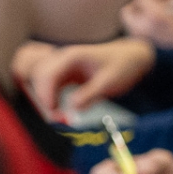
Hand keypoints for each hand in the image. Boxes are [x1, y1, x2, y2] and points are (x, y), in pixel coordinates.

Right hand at [14, 38, 154, 119]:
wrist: (132, 57)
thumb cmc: (122, 66)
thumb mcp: (109, 82)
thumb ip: (91, 94)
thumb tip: (73, 107)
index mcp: (73, 57)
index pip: (49, 73)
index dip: (45, 92)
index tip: (52, 110)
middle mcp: (64, 59)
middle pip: (41, 75)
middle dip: (43, 95)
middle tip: (55, 116)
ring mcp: (64, 66)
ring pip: (43, 80)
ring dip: (46, 97)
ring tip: (57, 115)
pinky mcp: (67, 74)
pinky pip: (52, 85)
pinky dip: (52, 97)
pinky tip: (58, 110)